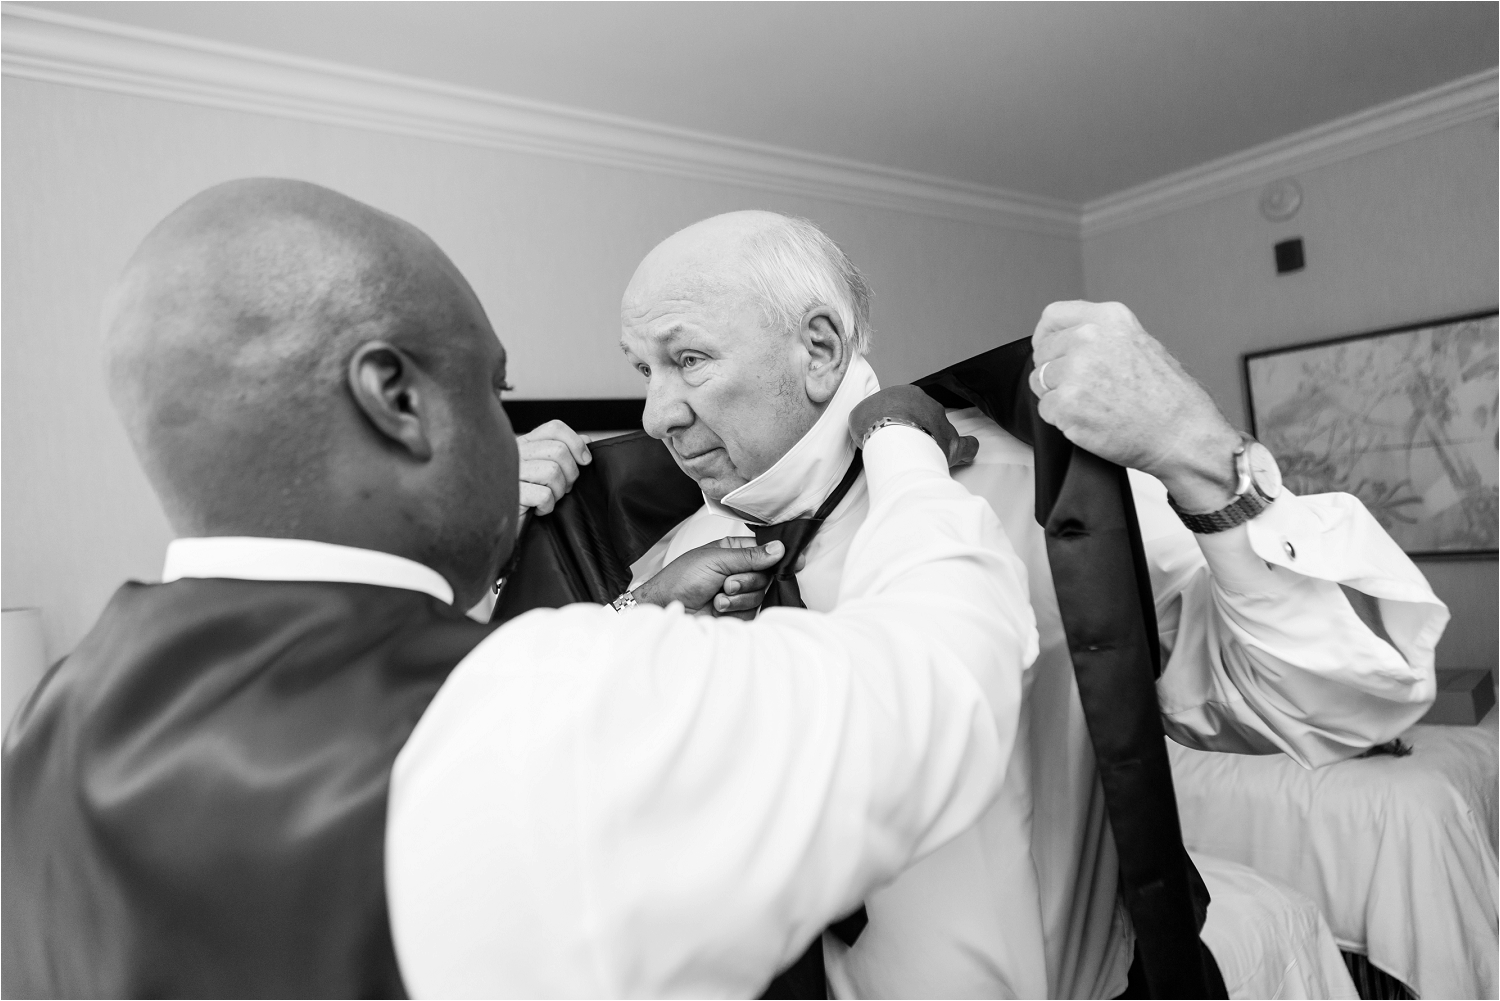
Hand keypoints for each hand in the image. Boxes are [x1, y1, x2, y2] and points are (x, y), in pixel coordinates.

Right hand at [518, 420, 590, 514]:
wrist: (503, 523)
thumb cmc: (530, 497)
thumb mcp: (547, 470)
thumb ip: (565, 452)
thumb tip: (586, 440)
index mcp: (524, 443)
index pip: (554, 429)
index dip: (576, 443)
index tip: (585, 460)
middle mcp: (516, 453)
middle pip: (559, 450)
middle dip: (571, 473)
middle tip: (564, 487)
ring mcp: (511, 472)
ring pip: (553, 471)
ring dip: (559, 491)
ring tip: (549, 498)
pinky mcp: (512, 493)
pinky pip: (544, 495)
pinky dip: (547, 506)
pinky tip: (538, 509)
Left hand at [632, 537, 784, 617]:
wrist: (666, 607)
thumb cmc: (681, 578)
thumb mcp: (716, 559)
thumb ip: (750, 556)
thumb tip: (779, 549)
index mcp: (734, 551)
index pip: (765, 550)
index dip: (779, 555)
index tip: (794, 560)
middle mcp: (739, 570)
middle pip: (766, 574)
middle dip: (747, 579)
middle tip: (727, 582)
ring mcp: (739, 592)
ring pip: (760, 593)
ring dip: (738, 595)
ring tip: (717, 595)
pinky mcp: (737, 612)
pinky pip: (751, 609)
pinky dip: (734, 608)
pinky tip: (717, 607)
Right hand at [849, 384, 978, 466]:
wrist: (892, 435)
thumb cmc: (874, 423)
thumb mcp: (860, 414)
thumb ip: (868, 415)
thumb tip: (868, 422)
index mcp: (908, 394)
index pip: (906, 405)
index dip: (898, 419)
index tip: (890, 430)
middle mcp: (929, 405)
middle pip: (926, 416)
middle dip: (917, 428)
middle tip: (904, 444)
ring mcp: (943, 424)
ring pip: (942, 430)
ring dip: (935, 440)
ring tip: (924, 456)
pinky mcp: (953, 444)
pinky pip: (967, 445)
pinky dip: (966, 450)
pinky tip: (965, 456)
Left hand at [1030, 300, 1241, 511]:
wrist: (1183, 434)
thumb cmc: (1169, 398)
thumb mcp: (1140, 344)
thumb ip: (1102, 336)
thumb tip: (1068, 342)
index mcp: (1109, 318)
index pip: (1053, 316)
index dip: (1046, 337)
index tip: (1048, 349)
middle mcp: (1089, 338)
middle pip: (1043, 352)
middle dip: (1054, 372)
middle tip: (1083, 390)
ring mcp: (1075, 371)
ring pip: (1040, 382)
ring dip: (1058, 396)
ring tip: (1093, 406)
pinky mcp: (1067, 403)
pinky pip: (1045, 410)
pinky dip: (1062, 420)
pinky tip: (1091, 421)